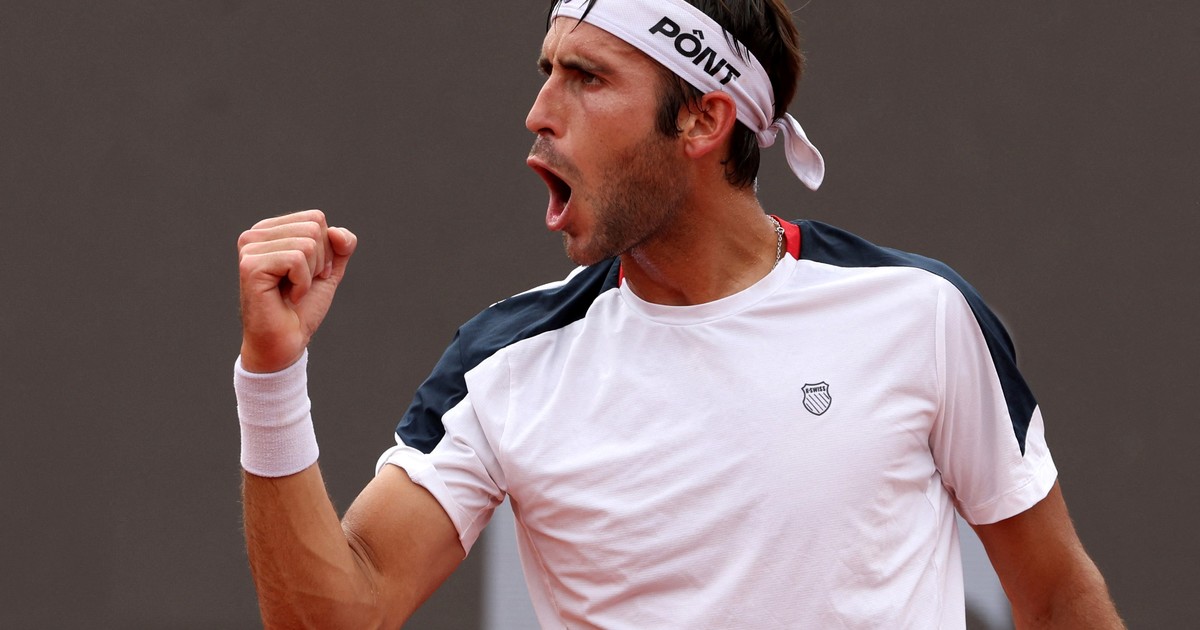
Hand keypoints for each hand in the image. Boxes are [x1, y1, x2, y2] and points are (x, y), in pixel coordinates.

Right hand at [237, 209, 357, 372]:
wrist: (286, 341)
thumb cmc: (303, 307)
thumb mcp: (329, 270)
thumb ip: (341, 245)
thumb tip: (336, 231)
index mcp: (270, 230)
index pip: (316, 218)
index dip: (326, 250)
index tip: (311, 274)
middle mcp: (254, 235)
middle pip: (314, 228)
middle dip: (320, 261)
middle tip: (302, 284)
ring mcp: (249, 249)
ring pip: (307, 243)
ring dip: (310, 275)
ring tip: (293, 291)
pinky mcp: (250, 266)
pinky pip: (296, 260)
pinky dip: (302, 283)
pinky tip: (289, 297)